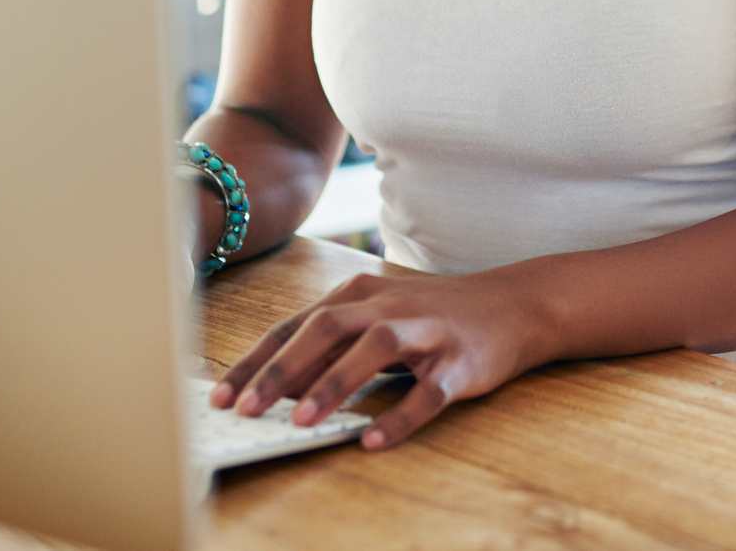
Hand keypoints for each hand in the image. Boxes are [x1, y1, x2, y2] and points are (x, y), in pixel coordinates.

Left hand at [209, 270, 549, 448]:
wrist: (516, 304)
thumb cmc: (434, 316)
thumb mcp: (377, 320)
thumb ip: (331, 347)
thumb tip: (277, 388)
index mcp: (359, 294)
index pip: (296, 326)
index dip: (256, 361)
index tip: (219, 397)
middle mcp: (387, 305)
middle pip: (325, 328)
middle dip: (279, 370)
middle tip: (244, 410)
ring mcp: (426, 330)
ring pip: (373, 349)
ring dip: (333, 384)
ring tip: (299, 422)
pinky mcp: (460, 361)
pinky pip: (427, 391)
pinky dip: (399, 417)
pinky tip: (373, 441)